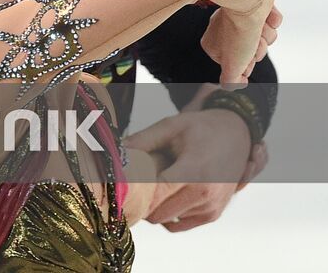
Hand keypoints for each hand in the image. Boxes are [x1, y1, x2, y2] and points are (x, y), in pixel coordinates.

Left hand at [124, 109, 251, 230]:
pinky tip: (167, 191)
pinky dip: (167, 212)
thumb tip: (115, 152)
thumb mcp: (171, 126)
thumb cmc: (202, 128)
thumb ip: (142, 141)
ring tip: (159, 179)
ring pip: (164, 219)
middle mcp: (204, 196)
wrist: (236, 134)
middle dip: (143, 197)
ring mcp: (209, 209)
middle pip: (156, 212)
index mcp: (194, 173)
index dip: (134, 190)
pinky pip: (177, 224)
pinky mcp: (211, 215)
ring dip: (156, 204)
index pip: (154, 194)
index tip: (120, 180)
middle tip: (138, 178)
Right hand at [200, 0, 279, 85]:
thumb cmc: (237, 31)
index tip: (243, 55)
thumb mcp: (231, 67)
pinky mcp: (255, 6)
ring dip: (266, 35)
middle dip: (258, 48)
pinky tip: (265, 16)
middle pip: (252, 51)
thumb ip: (230, 82)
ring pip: (264, 37)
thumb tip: (240, 83)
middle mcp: (225, 27)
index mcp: (213, 42)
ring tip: (258, 26)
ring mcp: (240, 15)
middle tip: (251, 40)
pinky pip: (272, 21)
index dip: (245, 63)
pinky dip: (272, 20)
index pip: (237, 64)